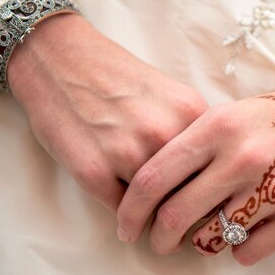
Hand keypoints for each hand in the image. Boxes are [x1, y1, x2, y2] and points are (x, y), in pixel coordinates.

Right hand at [5, 13, 207, 210]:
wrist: (59, 60)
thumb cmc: (117, 80)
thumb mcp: (171, 97)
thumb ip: (192, 134)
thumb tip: (210, 181)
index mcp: (191, 113)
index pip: (214, 169)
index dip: (207, 188)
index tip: (200, 198)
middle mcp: (164, 133)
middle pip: (188, 193)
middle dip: (183, 208)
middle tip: (175, 214)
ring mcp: (128, 153)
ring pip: (156, 208)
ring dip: (152, 214)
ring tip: (144, 205)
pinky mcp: (93, 171)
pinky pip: (122, 212)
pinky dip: (124, 213)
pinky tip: (117, 193)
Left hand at [116, 77, 274, 264]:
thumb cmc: (274, 119)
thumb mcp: (228, 117)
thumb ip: (189, 150)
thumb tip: (148, 197)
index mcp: (218, 127)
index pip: (153, 178)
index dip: (129, 210)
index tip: (125, 226)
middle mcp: (243, 158)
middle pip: (175, 216)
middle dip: (158, 238)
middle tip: (159, 242)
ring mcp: (274, 189)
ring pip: (209, 240)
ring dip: (201, 241)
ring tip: (213, 226)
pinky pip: (246, 252)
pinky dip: (239, 247)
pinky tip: (249, 227)